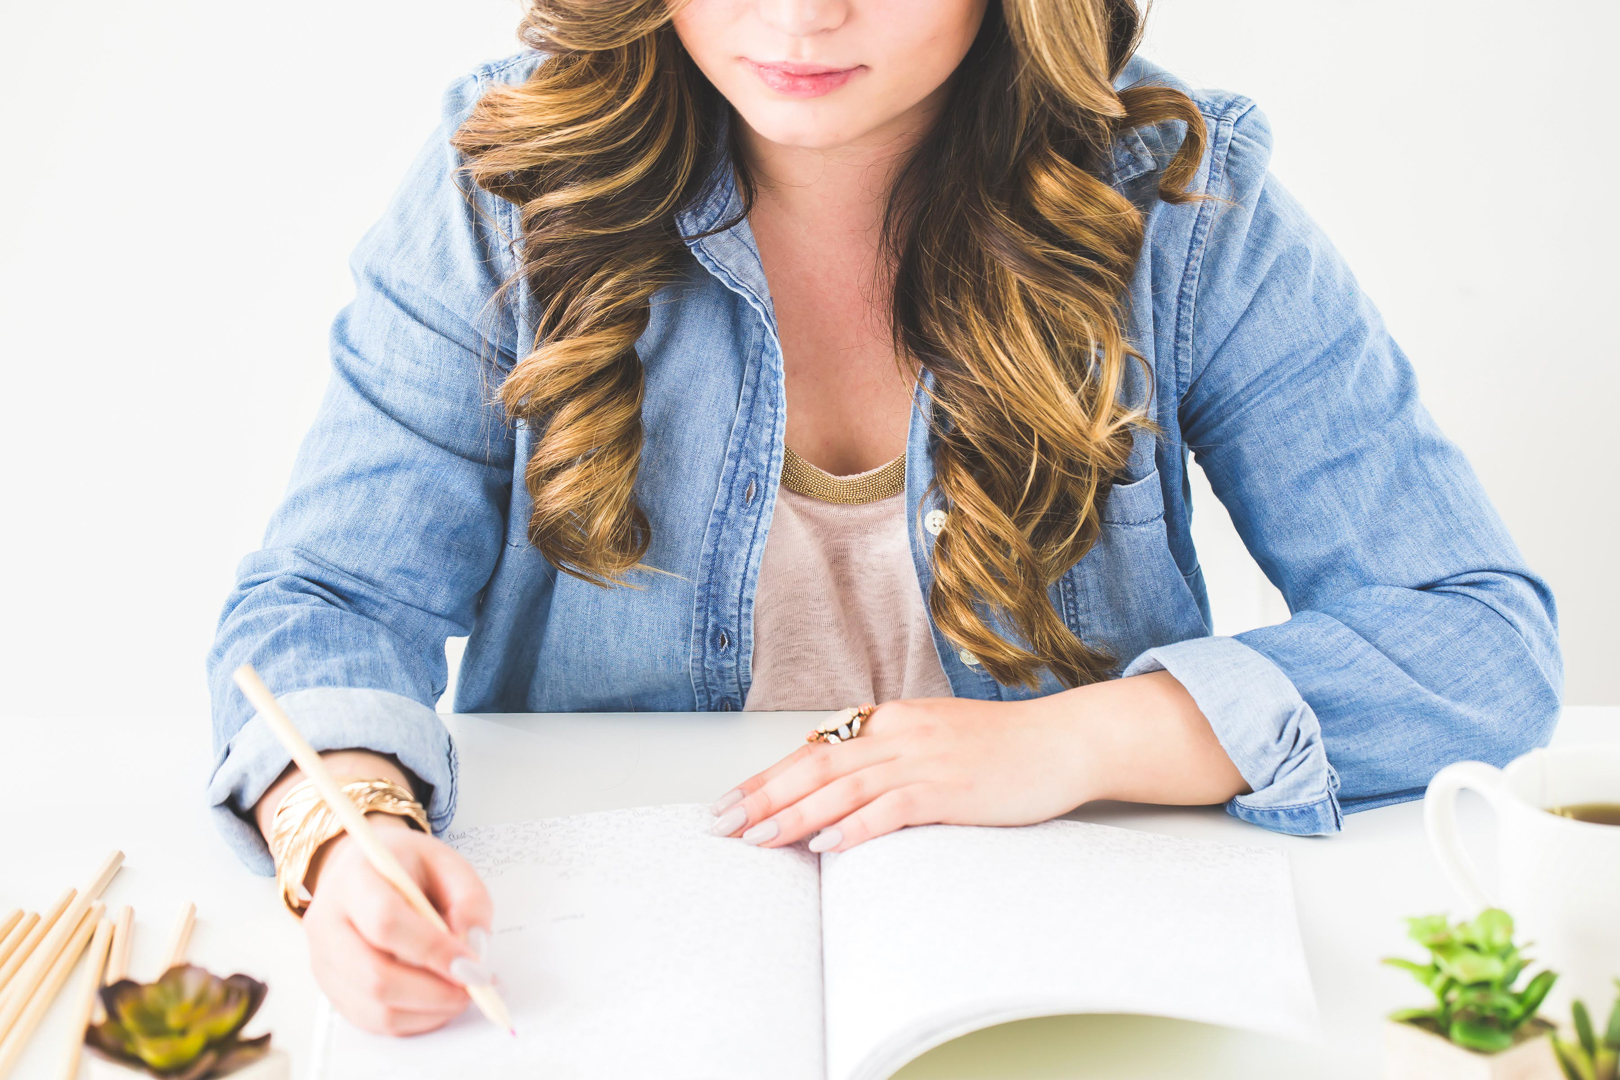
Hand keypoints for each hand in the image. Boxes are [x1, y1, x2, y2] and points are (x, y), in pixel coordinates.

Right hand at [301, 815, 494, 1035]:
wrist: (363, 871)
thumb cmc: (407, 868)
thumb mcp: (447, 863)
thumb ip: (470, 899)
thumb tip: (473, 946)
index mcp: (353, 878)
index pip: (386, 921)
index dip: (432, 949)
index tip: (471, 964)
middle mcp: (327, 922)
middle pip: (375, 976)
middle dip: (433, 991)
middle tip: (473, 985)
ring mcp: (323, 960)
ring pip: (374, 1007)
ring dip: (428, 1010)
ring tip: (460, 992)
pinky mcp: (331, 988)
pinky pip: (373, 1020)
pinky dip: (413, 1019)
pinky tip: (438, 1001)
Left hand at [709, 696, 1097, 852]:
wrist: (1064, 742)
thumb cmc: (1001, 749)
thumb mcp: (934, 743)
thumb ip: (888, 759)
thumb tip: (835, 794)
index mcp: (891, 720)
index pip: (813, 750)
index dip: (765, 778)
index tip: (727, 804)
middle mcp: (899, 734)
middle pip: (815, 766)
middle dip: (762, 797)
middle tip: (721, 826)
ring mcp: (925, 759)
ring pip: (844, 788)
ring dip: (794, 814)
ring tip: (758, 839)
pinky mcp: (951, 787)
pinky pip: (892, 807)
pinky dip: (856, 825)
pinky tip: (827, 843)